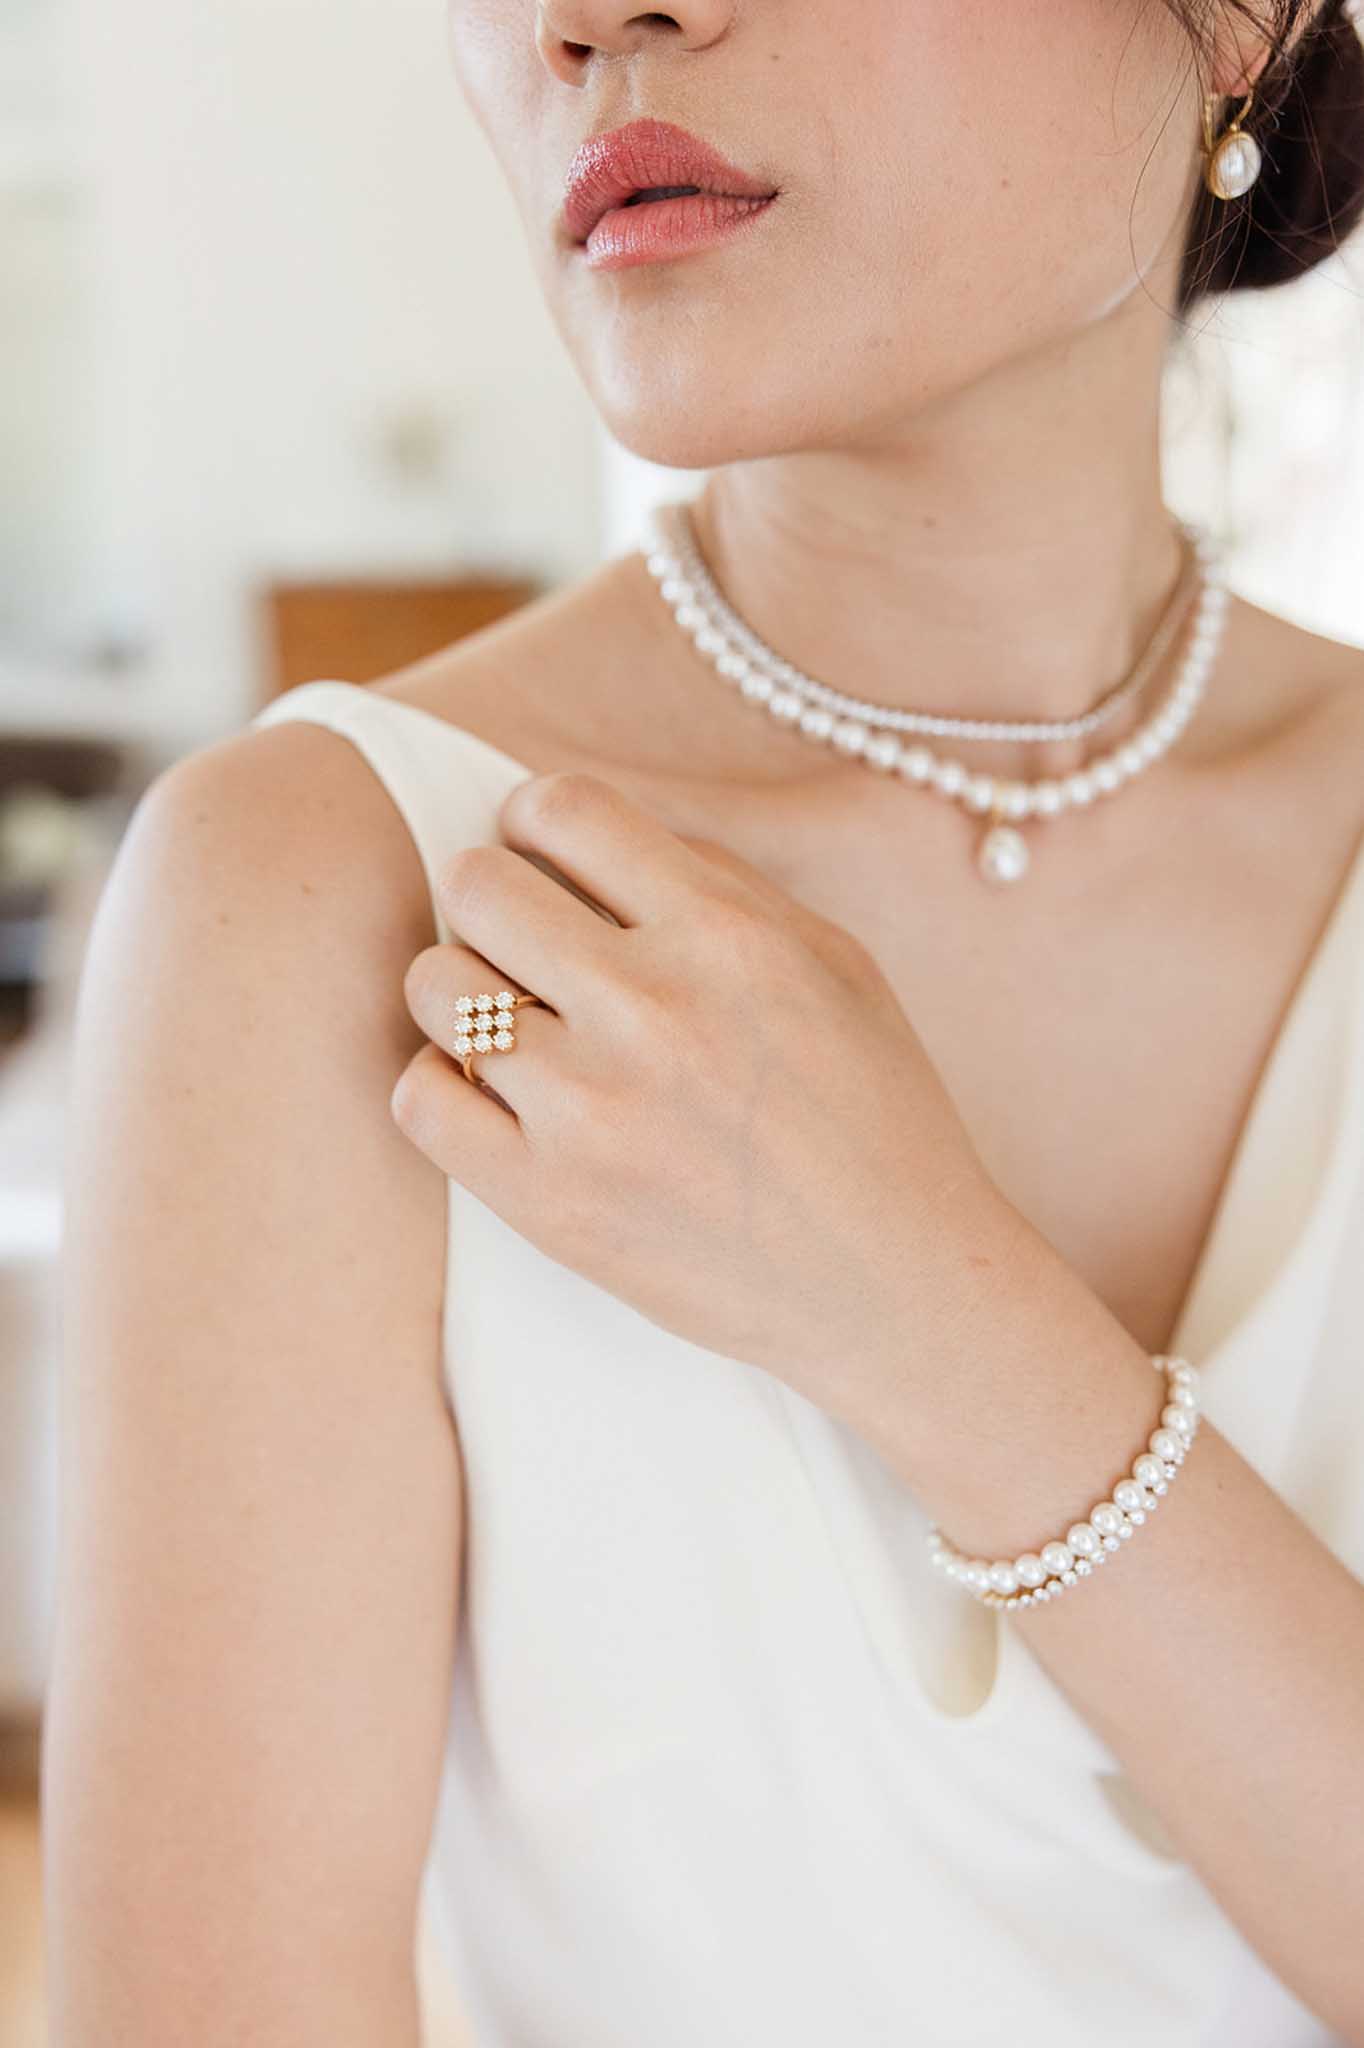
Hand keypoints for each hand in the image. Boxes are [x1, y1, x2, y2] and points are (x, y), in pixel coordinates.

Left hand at [391, 769, 1017, 1423]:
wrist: (894, 1282)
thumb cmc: (874, 1116)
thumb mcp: (834, 963)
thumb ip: (721, 883)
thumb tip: (601, 838)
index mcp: (725, 935)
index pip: (564, 810)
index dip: (532, 819)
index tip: (538, 852)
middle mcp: (651, 1009)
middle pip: (477, 886)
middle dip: (486, 898)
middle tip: (515, 940)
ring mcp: (591, 1109)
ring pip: (435, 987)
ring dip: (459, 992)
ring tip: (507, 1022)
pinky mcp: (549, 1201)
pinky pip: (419, 1100)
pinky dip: (439, 1085)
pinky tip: (491, 1095)